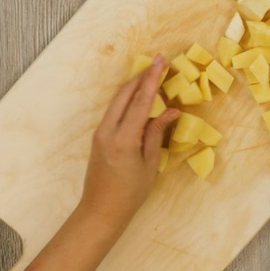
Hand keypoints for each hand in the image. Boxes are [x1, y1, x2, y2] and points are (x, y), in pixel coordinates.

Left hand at [79, 54, 178, 231]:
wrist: (100, 210)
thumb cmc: (130, 193)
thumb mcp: (150, 164)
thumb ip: (157, 132)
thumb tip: (171, 110)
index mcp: (124, 138)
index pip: (141, 100)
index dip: (152, 78)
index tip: (161, 60)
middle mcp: (108, 129)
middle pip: (125, 93)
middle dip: (142, 75)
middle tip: (158, 62)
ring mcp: (100, 130)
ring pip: (118, 98)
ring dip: (134, 84)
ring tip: (152, 74)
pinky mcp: (98, 134)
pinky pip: (114, 108)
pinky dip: (128, 97)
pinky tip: (140, 95)